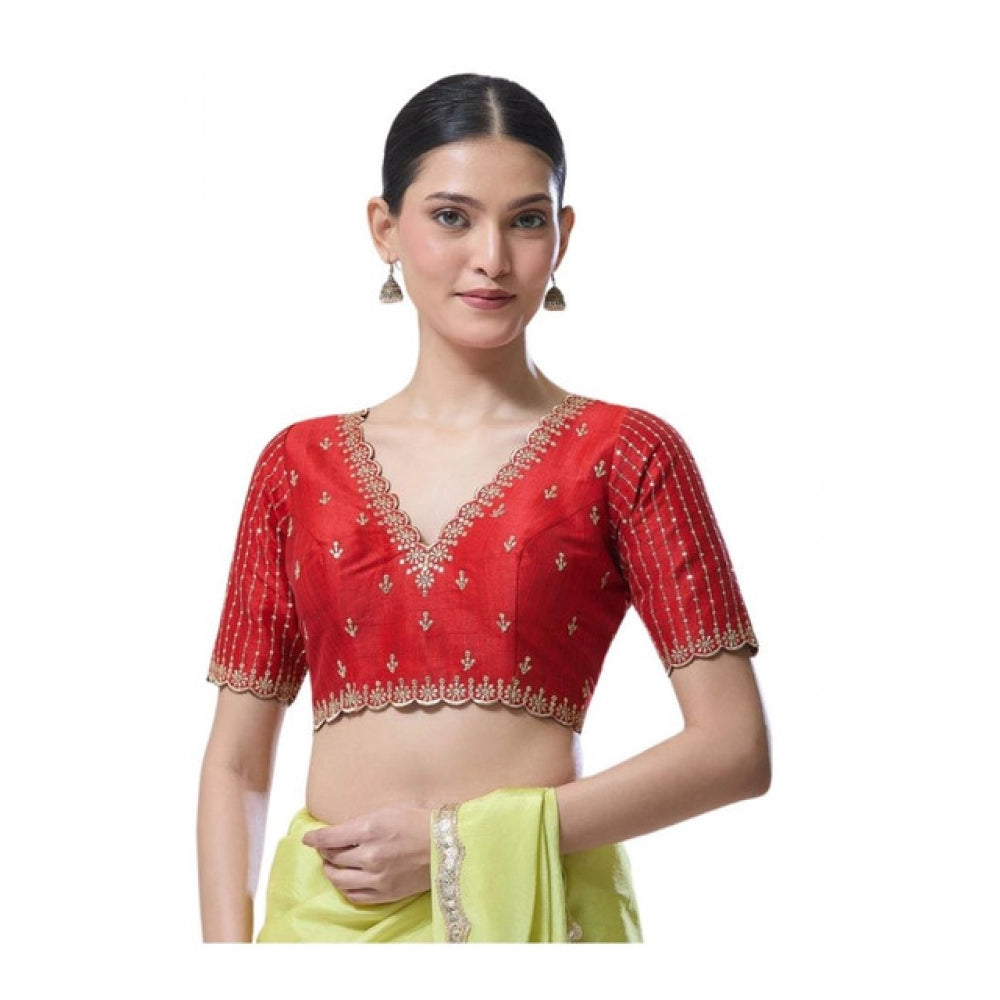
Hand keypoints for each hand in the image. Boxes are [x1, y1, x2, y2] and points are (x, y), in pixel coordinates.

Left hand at [302, 803, 432, 904]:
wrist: (448, 844)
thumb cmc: (422, 820)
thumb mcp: (390, 809)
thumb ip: (363, 820)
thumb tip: (343, 827)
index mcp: (370, 829)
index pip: (330, 837)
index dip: (315, 838)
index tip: (308, 838)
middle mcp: (370, 855)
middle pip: (332, 857)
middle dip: (324, 852)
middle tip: (325, 848)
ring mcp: (377, 877)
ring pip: (339, 878)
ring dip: (331, 870)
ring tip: (333, 865)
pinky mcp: (385, 893)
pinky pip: (354, 895)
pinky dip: (345, 887)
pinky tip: (347, 879)